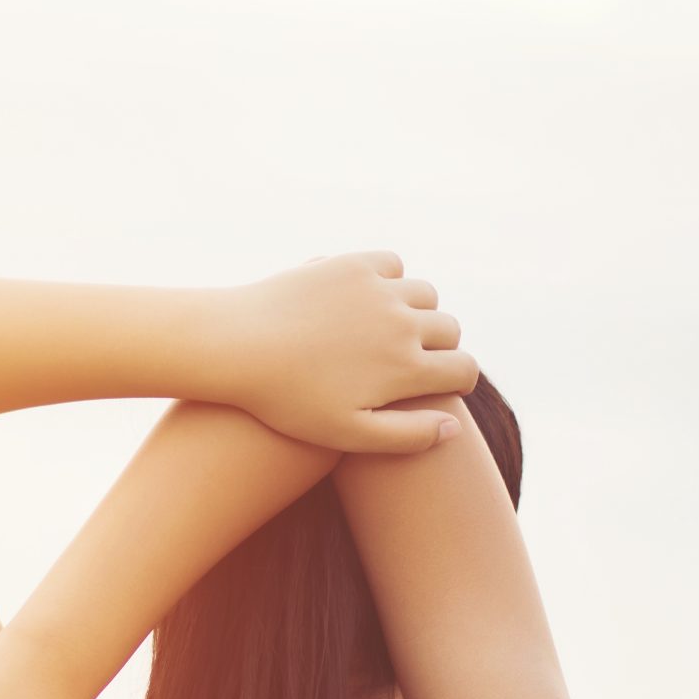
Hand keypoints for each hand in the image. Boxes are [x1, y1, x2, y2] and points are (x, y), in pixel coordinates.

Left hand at [216, 251, 477, 450]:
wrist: (235, 345)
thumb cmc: (286, 401)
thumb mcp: (346, 432)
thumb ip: (407, 435)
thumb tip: (454, 425)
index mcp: (406, 368)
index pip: (463, 370)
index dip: (459, 381)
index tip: (447, 386)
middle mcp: (401, 323)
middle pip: (449, 329)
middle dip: (442, 346)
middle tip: (420, 359)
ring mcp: (377, 288)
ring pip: (425, 294)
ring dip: (420, 310)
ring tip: (398, 327)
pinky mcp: (351, 263)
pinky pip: (392, 264)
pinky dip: (391, 279)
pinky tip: (372, 297)